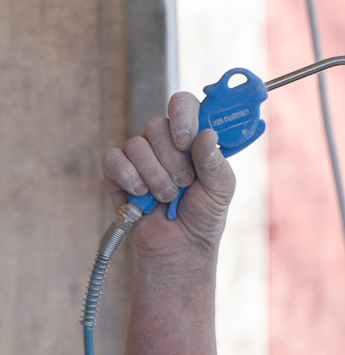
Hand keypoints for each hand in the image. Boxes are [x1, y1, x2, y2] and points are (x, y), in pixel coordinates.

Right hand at [102, 92, 234, 256]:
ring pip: (137, 145)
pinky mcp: (117, 172)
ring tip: (167, 198)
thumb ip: (216, 163)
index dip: (182, 116)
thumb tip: (206, 134)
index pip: (182, 104)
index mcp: (190, 138)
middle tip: (184, 185)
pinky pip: (114, 160)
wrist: (181, 251)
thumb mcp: (220, 191)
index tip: (185, 140)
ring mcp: (139, 156)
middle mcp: (163, 142)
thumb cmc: (203, 219)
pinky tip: (142, 196)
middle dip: (173, 162)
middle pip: (157, 125)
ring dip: (156, 178)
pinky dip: (130, 179)